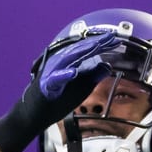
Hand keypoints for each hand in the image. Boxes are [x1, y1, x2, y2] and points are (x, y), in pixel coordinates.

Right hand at [0, 32, 116, 151]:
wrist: (35, 114)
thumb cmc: (58, 99)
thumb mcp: (82, 87)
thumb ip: (94, 75)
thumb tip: (107, 65)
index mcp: (68, 62)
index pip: (86, 50)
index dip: (101, 44)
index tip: (116, 39)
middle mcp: (59, 62)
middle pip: (79, 49)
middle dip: (95, 42)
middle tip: (111, 37)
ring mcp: (52, 72)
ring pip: (68, 59)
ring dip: (82, 52)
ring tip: (97, 45)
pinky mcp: (46, 85)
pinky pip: (55, 79)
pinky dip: (64, 75)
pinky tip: (73, 72)